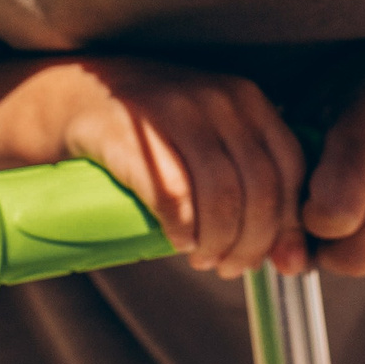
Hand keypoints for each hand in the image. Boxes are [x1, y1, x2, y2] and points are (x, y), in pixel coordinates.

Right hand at [41, 59, 310, 277]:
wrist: (70, 97)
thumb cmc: (150, 133)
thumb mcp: (210, 138)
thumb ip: (252, 184)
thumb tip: (294, 260)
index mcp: (244, 98)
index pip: (290, 167)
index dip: (288, 223)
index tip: (276, 258)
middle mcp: (216, 98)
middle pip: (259, 188)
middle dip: (252, 242)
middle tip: (232, 266)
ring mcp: (173, 112)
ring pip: (223, 197)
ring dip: (219, 242)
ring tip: (204, 258)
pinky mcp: (131, 136)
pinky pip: (175, 197)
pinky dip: (184, 230)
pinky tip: (179, 240)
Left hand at [304, 9, 364, 276]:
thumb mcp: (338, 92)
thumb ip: (307, 144)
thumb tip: (280, 196)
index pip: (330, 220)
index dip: (308, 220)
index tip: (307, 200)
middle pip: (353, 259)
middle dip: (328, 249)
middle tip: (322, 219)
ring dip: (361, 242)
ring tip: (359, 201)